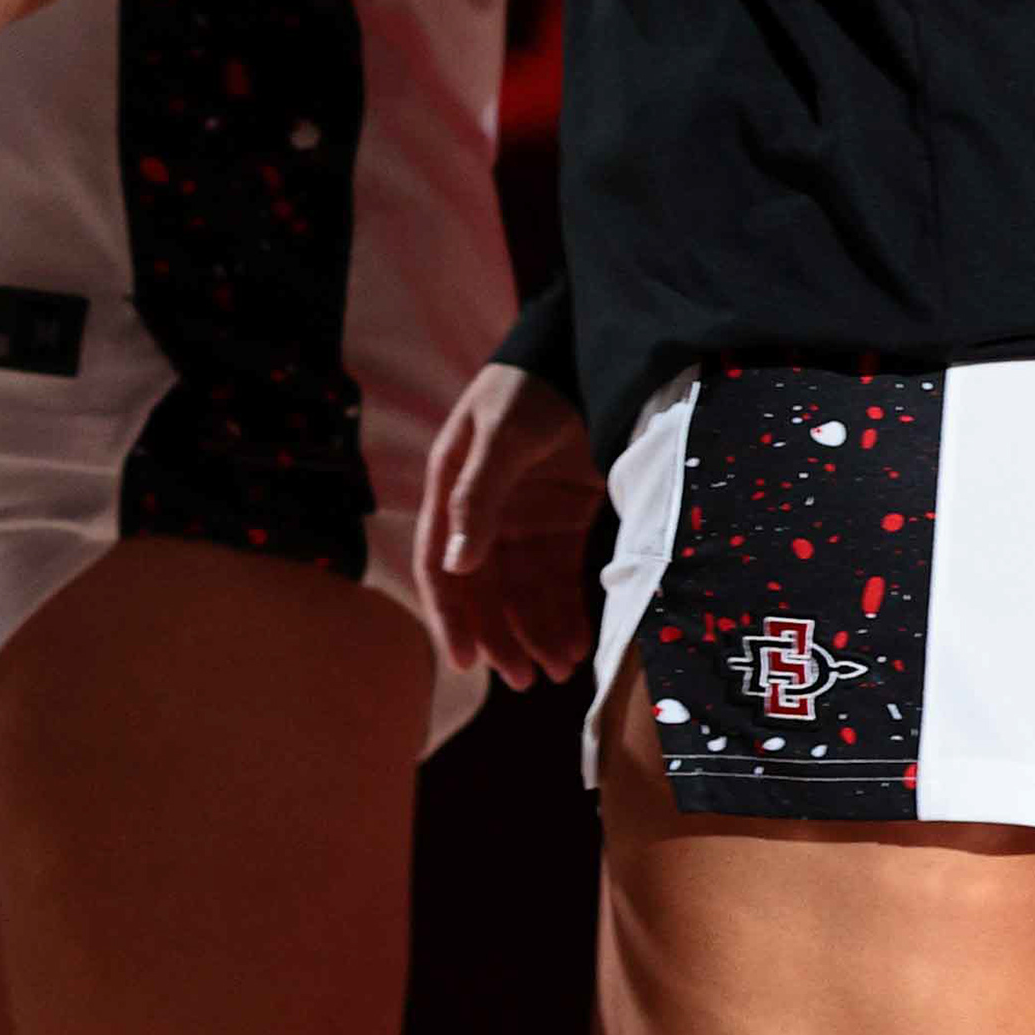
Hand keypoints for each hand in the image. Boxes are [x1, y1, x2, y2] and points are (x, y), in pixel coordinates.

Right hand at [417, 357, 607, 686]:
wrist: (592, 353)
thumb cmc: (535, 387)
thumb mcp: (503, 435)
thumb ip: (478, 496)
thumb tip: (457, 566)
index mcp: (451, 488)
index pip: (442, 564)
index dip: (451, 615)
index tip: (466, 662)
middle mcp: (482, 510)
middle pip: (483, 589)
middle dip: (500, 636)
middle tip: (523, 681)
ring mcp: (523, 517)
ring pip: (522, 590)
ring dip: (535, 631)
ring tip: (556, 672)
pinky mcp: (562, 518)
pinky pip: (557, 576)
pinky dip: (565, 610)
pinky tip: (575, 644)